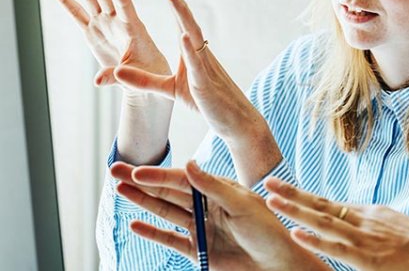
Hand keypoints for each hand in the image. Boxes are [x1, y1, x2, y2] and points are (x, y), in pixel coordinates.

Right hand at [49, 0, 170, 88]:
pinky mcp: (93, 32)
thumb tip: (97, 82)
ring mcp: (104, 25)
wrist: (146, 79)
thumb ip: (118, 76)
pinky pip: (76, 14)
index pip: (123, 2)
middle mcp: (117, 21)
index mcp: (133, 27)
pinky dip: (65, 0)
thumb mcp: (138, 77)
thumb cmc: (149, 75)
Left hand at [112, 0, 281, 183]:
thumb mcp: (169, 90)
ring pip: (192, 34)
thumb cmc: (206, 102)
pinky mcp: (205, 83)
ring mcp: (204, 65)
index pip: (179, 19)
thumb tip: (117, 71)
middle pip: (185, 18)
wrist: (234, 121)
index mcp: (191, 51)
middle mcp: (199, 52)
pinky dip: (190, 49)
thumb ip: (144, 80)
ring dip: (182, 14)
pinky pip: (197, 63)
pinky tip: (184, 36)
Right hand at [112, 161, 327, 270]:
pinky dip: (153, 232)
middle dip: (141, 181)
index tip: (136, 170)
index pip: (182, 179)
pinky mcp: (199, 251)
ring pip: (165, 212)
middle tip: (114, 170)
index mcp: (219, 189)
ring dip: (142, 201)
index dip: (158, 175)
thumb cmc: (268, 230)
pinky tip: (135, 224)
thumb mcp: (243, 205)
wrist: (278, 264)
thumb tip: (188, 164)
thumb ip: (213, 187)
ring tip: (119, 190)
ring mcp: (201, 228)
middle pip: (168, 191)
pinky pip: (170, 240)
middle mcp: (207, 205)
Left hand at [264, 177, 408, 270]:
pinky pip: (338, 248)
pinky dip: (316, 239)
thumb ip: (377, 232)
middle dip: (293, 194)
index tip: (283, 188)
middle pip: (321, 205)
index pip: (330, 204)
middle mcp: (366, 221)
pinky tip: (296, 232)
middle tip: (268, 181)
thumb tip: (363, 234)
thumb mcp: (400, 233)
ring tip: (271, 199)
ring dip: (295, 210)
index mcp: (372, 214)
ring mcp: (368, 239)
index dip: (305, 197)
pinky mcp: (371, 260)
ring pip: (324, 221)